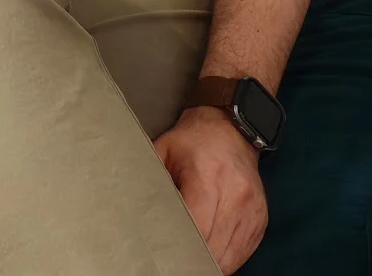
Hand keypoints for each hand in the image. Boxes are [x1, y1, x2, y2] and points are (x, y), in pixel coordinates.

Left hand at [153, 108, 267, 273]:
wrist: (231, 129)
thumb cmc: (194, 141)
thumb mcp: (164, 150)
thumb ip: (151, 180)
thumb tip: (131, 206)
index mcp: (207, 176)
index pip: (196, 230)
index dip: (180, 246)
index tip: (168, 249)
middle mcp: (235, 195)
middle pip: (212, 249)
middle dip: (192, 257)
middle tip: (176, 256)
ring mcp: (251, 209)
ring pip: (228, 258)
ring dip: (209, 261)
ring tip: (192, 254)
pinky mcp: (260, 218)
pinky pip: (241, 254)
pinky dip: (225, 258)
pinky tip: (211, 251)